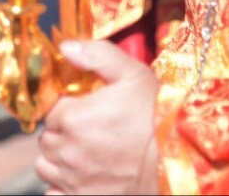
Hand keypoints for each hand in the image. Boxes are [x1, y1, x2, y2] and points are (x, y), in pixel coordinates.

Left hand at [36, 40, 160, 194]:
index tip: (81, 108)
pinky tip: (81, 176)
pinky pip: (55, 193)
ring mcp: (74, 179)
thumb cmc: (157, 116)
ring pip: (47, 166)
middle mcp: (67, 151)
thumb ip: (96, 55)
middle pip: (47, 138)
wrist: (181, 159)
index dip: (64, 107)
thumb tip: (64, 47)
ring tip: (85, 152)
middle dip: (61, 132)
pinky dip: (61, 186)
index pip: (49, 110)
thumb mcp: (132, 74)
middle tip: (87, 128)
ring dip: (59, 158)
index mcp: (72, 117)